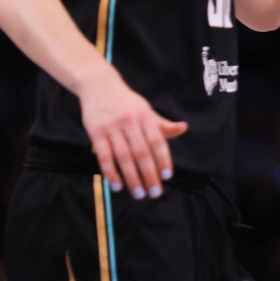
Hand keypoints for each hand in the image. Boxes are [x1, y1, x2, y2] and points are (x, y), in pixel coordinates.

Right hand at [80, 84, 187, 200]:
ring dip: (132, 178)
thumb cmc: (127, 103)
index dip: (163, 159)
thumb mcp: (146, 110)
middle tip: (155, 193)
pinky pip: (104, 156)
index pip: (157, 141)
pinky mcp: (96, 133)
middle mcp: (130, 121)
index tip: (167, 177)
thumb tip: (184, 129)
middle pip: (141, 152)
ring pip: (123, 157)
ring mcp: (112, 127)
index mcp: (145, 116)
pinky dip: (111, 173)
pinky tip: (117, 186)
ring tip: (139, 194)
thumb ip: (163, 124)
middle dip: (149, 175)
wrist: (99, 86)